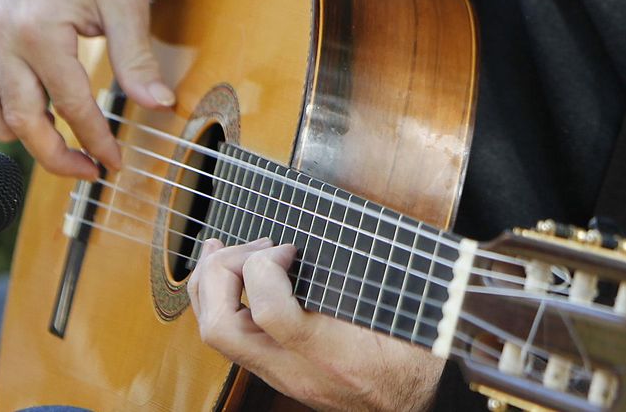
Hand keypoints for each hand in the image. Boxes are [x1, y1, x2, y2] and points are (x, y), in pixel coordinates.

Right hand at [0, 0, 172, 178]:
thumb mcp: (128, 1)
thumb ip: (138, 59)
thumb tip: (158, 105)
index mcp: (38, 30)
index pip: (71, 106)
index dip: (97, 141)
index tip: (116, 163)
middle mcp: (1, 38)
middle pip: (23, 121)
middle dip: (58, 156)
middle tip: (91, 171)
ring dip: (20, 138)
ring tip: (59, 148)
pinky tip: (22, 117)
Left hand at [189, 238, 443, 411]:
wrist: (403, 410)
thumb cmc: (414, 364)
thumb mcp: (413, 318)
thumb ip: (385, 278)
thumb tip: (357, 232)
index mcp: (332, 353)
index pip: (271, 313)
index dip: (267, 267)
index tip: (290, 249)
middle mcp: (294, 369)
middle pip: (221, 328)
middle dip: (224, 272)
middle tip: (258, 248)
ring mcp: (277, 374)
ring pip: (214, 335)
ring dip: (211, 284)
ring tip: (228, 250)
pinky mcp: (273, 371)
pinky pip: (225, 338)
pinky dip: (218, 299)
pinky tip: (232, 274)